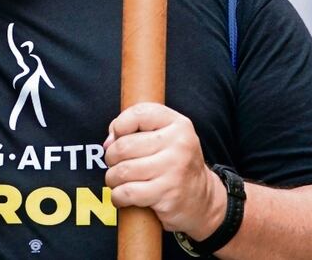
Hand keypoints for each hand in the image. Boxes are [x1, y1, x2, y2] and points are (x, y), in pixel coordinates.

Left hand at [104, 103, 225, 240]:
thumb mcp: (164, 137)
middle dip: (111, 157)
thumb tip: (108, 142)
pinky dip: (118, 196)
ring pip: (123, 171)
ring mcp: (174, 169)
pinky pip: (127, 192)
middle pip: (124, 146)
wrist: (203, 198)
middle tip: (115, 164)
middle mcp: (179, 144)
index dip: (119, 125)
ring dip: (112, 178)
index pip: (138, 114)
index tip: (117, 137)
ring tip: (118, 180)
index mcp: (178, 124)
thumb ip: (135, 129)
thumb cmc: (174, 163)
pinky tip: (122, 195)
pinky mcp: (168, 194)